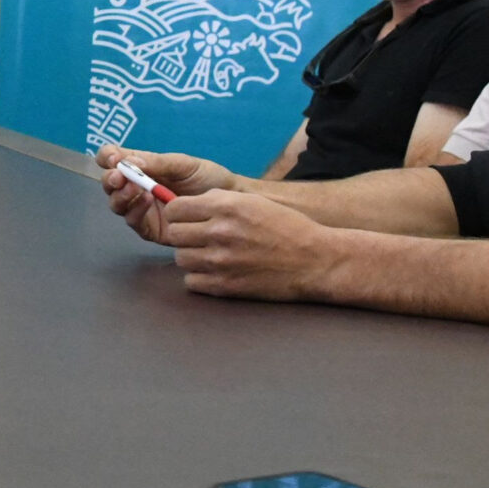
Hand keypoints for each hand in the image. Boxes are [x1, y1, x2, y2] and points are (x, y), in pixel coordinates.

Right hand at [94, 145, 236, 244]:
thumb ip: (157, 163)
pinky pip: (134, 221)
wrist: (231, 201)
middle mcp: (137, 188)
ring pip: (117, 204)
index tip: (113, 158)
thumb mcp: (184, 164)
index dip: (107, 157)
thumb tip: (128, 162)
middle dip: (110, 179)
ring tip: (134, 189)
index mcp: (142, 167)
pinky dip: (135, 210)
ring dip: (120, 195)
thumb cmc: (208, 178)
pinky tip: (147, 201)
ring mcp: (142, 209)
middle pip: (110, 184)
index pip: (113, 159)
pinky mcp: (150, 229)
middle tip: (119, 177)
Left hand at [161, 190, 342, 301]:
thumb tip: (187, 204)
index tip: (186, 218)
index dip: (179, 213)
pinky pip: (191, 281)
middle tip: (199, 238)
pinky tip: (216, 272)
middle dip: (183, 235)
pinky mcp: (225, 286)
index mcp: (226, 206)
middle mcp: (219, 232)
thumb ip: (218, 200)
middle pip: (174, 234)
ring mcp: (220, 261)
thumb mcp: (253, 201)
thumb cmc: (286, 227)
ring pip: (180, 258)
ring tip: (211, 255)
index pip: (174, 209)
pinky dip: (200, 277)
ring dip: (192, 256)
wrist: (315, 261)